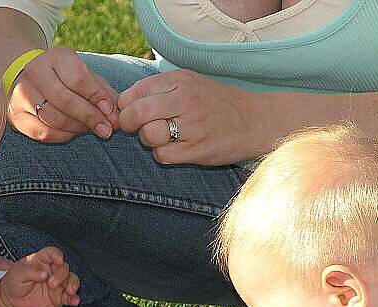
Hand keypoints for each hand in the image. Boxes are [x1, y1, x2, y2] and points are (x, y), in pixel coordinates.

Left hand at [0, 246, 79, 306]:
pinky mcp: (59, 297)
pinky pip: (69, 297)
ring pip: (71, 280)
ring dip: (73, 285)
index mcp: (42, 260)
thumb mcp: (18, 274)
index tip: (59, 260)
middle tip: (52, 284)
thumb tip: (45, 274)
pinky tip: (75, 301)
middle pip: (64, 268)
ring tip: (70, 291)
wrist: (12, 299)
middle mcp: (52, 270)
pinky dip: (73, 299)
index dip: (57, 255)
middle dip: (61, 276)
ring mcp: (58, 283)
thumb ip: (30, 272)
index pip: (52, 253)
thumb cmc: (15, 281)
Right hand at [9, 46, 119, 142]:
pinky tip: (73, 132)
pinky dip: (63, 136)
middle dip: (90, 117)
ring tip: (91, 130)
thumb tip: (116, 116)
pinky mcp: (16, 115)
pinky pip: (43, 132)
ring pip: (54, 118)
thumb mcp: (87, 77)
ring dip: (78, 128)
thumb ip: (104, 93)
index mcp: (56, 56)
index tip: (110, 111)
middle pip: (65, 100)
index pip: (78, 78)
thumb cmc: (67, 79)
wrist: (31, 79)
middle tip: (106, 129)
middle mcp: (35, 71)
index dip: (97, 97)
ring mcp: (21, 94)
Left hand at [117, 69, 266, 165]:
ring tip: (161, 137)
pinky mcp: (197, 149)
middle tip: (135, 127)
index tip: (131, 112)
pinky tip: (174, 149)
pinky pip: (162, 155)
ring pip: (148, 135)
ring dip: (148, 140)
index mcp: (180, 80)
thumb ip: (159, 90)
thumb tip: (122, 104)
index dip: (125, 105)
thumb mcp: (190, 84)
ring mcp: (192, 125)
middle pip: (137, 113)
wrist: (255, 121)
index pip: (135, 91)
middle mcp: (185, 99)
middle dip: (128, 123)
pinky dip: (162, 154)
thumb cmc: (216, 103)